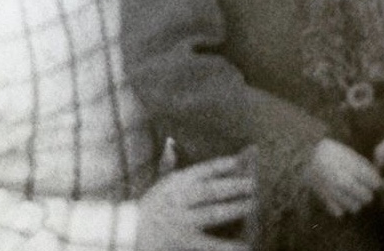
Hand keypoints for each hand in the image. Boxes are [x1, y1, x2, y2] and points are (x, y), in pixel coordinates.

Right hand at [136, 153, 255, 250]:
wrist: (128, 233)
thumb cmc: (149, 206)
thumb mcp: (159, 182)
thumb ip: (168, 163)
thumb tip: (171, 141)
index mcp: (175, 182)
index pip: (202, 171)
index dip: (221, 165)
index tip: (240, 160)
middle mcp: (179, 199)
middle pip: (211, 191)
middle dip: (233, 185)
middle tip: (255, 182)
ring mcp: (182, 221)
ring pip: (212, 213)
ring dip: (234, 207)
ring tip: (254, 204)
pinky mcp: (184, 242)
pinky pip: (210, 244)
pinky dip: (227, 247)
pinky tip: (246, 246)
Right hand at [307, 138, 380, 217]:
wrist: (303, 154)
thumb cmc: (330, 152)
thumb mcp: (347, 152)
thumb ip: (363, 166)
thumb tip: (378, 180)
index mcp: (348, 164)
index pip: (373, 182)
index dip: (375, 181)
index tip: (372, 180)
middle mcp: (340, 178)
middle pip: (366, 197)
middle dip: (367, 193)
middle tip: (362, 188)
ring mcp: (331, 190)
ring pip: (355, 207)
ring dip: (356, 202)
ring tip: (351, 193)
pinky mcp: (323, 199)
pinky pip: (340, 212)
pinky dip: (341, 207)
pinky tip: (339, 197)